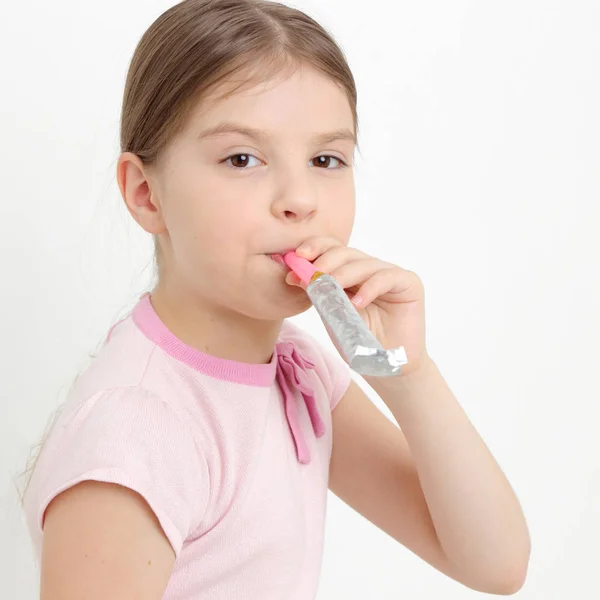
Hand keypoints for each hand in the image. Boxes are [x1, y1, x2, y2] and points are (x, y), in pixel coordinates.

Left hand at [285, 236, 429, 377]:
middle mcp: (369, 269)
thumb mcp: (332, 315)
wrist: (383, 365)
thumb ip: (318, 294)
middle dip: (326, 261)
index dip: (315, 248)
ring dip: (344, 275)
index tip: (297, 257)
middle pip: (346, 252)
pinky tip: (357, 303)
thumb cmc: (358, 341)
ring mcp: (390, 274)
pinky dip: (369, 289)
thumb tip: (293, 274)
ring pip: (364, 264)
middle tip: (313, 275)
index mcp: (350, 272)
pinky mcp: (409, 283)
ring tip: (330, 288)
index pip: (332, 249)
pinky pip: (386, 278)